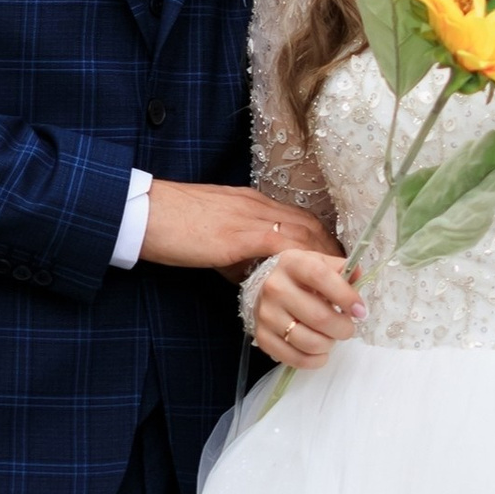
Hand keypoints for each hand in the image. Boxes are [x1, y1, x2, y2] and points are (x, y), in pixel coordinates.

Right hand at [142, 184, 339, 275]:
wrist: (143, 211)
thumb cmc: (172, 223)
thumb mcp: (214, 232)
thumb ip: (237, 246)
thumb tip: (254, 270)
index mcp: (251, 203)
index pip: (299, 220)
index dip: (323, 242)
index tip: (338, 264)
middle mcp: (256, 206)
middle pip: (309, 227)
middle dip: (333, 254)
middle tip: (351, 281)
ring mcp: (247, 219)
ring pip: (302, 236)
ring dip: (325, 263)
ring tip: (341, 290)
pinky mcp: (235, 237)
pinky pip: (279, 249)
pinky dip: (300, 264)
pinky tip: (312, 283)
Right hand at [250, 247, 362, 366]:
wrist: (265, 288)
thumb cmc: (300, 278)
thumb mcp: (319, 264)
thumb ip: (341, 269)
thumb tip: (358, 276)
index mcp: (292, 264)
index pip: (321, 277)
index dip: (345, 296)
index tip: (360, 311)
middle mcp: (275, 287)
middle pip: (319, 317)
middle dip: (343, 328)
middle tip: (347, 328)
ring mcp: (266, 314)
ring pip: (309, 342)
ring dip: (329, 344)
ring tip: (331, 337)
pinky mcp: (263, 337)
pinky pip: (296, 359)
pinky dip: (315, 360)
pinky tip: (320, 351)